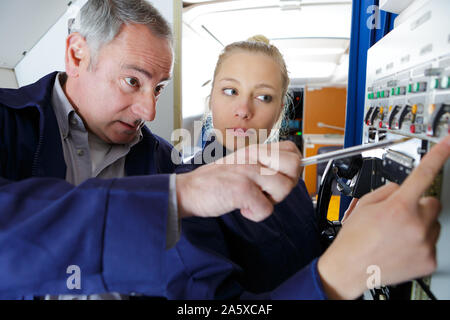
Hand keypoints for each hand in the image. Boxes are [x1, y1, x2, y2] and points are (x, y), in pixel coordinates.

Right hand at [176, 141, 301, 221]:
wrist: (188, 190)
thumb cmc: (215, 181)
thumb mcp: (241, 163)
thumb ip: (262, 164)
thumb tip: (289, 173)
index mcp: (255, 150)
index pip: (292, 149)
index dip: (292, 166)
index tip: (280, 177)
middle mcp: (253, 157)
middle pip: (294, 166)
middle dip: (287, 184)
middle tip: (268, 191)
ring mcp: (248, 171)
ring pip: (284, 189)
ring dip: (270, 201)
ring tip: (251, 199)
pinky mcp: (242, 189)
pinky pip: (266, 209)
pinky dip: (255, 214)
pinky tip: (242, 207)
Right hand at [318, 135, 449, 298]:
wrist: (350, 268)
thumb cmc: (354, 239)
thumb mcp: (364, 205)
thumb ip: (387, 190)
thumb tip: (401, 187)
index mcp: (398, 207)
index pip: (423, 174)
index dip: (439, 154)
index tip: (449, 142)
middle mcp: (416, 224)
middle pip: (432, 203)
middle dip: (418, 205)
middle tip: (399, 215)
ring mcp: (424, 244)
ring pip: (434, 223)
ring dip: (420, 224)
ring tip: (397, 234)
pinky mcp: (429, 260)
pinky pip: (432, 242)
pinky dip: (420, 242)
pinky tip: (402, 246)